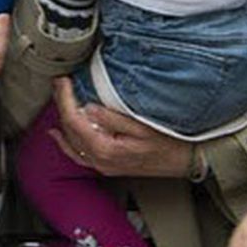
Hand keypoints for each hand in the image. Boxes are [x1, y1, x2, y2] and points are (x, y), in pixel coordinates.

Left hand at [49, 77, 192, 177]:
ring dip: (63, 119)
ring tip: (60, 98)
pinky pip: (79, 154)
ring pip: (71, 142)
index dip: (65, 98)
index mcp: (107, 149)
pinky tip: (58, 134)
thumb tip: (88, 109)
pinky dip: (65, 142)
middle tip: (59, 83)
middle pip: (69, 130)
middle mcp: (101, 160)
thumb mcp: (144, 126)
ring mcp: (104, 165)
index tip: (62, 81)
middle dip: (61, 104)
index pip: (74, 121)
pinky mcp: (108, 165)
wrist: (188, 161)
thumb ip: (114, 119)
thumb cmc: (171, 144)